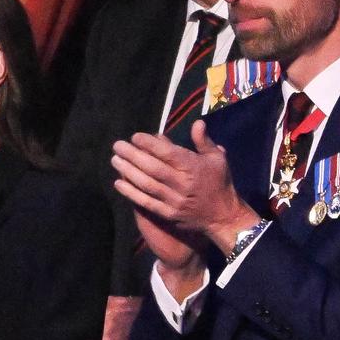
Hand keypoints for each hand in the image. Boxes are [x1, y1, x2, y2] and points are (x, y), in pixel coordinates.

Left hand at [112, 121, 257, 261]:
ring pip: (147, 184)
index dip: (148, 144)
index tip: (135, 137)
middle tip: (117, 145)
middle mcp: (183, 184)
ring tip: (115, 160)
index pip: (167, 153)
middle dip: (132, 155)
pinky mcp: (169, 214)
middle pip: (152, 167)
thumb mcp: (218, 159)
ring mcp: (174, 201)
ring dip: (128, 171)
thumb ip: (204, 142)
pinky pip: (146, 202)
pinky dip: (131, 193)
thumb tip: (197, 122)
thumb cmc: (220, 184)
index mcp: (194, 168)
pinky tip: (118, 183)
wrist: (224, 217)